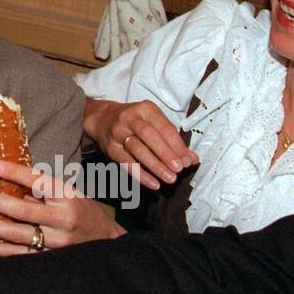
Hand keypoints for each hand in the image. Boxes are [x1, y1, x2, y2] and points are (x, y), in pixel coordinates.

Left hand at [0, 160, 124, 255]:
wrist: (106, 242)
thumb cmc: (81, 211)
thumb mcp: (68, 194)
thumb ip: (41, 190)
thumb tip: (6, 181)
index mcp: (67, 197)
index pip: (38, 181)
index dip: (14, 173)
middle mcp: (62, 220)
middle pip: (23, 211)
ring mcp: (56, 243)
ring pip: (17, 236)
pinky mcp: (50, 260)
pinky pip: (18, 256)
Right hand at [83, 98, 197, 189]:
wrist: (102, 119)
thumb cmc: (135, 122)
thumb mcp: (154, 122)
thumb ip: (172, 140)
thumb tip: (191, 159)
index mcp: (146, 109)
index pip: (164, 127)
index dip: (177, 145)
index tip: (187, 161)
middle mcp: (129, 118)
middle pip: (149, 136)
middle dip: (165, 154)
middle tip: (178, 169)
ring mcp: (118, 132)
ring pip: (137, 149)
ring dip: (155, 166)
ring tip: (169, 178)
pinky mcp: (110, 147)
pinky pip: (126, 162)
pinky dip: (141, 174)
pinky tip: (153, 183)